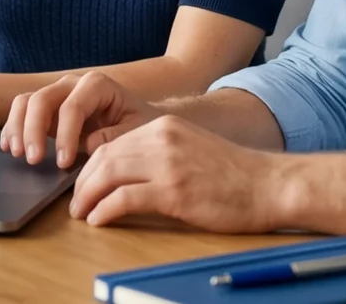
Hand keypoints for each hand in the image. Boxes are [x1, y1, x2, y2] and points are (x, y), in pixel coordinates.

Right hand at [1, 73, 159, 167]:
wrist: (138, 119)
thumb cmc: (139, 124)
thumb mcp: (137, 132)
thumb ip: (114, 136)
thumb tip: (87, 143)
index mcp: (96, 85)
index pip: (72, 106)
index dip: (64, 134)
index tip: (64, 162)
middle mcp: (72, 85)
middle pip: (42, 99)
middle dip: (33, 131)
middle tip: (33, 161)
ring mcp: (56, 95)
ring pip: (26, 102)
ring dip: (18, 128)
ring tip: (19, 155)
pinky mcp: (46, 110)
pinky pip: (21, 111)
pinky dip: (12, 128)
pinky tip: (10, 148)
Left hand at [69, 116, 286, 230]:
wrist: (270, 184)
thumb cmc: (234, 175)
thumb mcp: (191, 150)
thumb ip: (159, 155)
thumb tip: (123, 175)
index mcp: (164, 127)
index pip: (112, 143)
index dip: (91, 167)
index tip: (83, 185)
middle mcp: (162, 138)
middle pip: (104, 157)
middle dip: (83, 183)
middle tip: (75, 203)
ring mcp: (168, 164)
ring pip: (108, 175)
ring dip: (87, 197)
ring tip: (81, 213)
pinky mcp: (174, 191)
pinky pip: (124, 199)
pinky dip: (105, 210)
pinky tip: (99, 220)